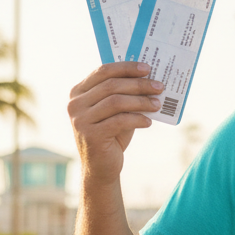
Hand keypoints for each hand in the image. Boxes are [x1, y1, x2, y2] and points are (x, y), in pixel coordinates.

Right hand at [68, 61, 163, 185]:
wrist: (101, 166)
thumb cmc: (111, 135)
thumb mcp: (116, 111)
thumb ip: (125, 95)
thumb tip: (150, 80)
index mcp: (79, 92)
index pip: (103, 71)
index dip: (126, 68)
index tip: (148, 68)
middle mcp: (75, 104)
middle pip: (112, 85)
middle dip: (139, 84)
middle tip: (159, 87)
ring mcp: (80, 119)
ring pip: (116, 101)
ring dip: (141, 101)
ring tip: (157, 104)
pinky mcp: (90, 135)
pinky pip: (119, 121)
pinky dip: (137, 119)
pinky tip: (149, 122)